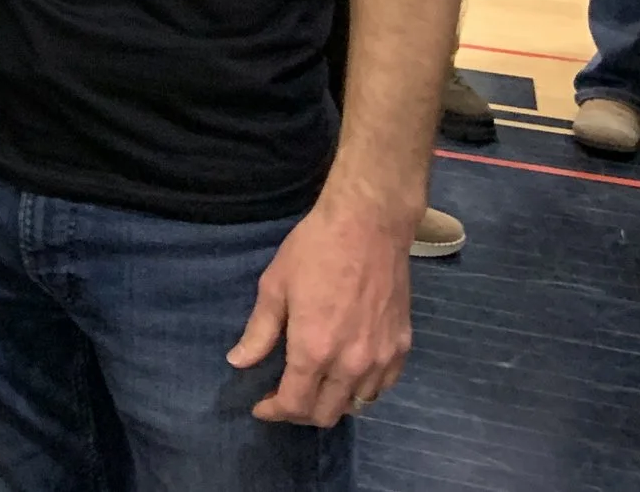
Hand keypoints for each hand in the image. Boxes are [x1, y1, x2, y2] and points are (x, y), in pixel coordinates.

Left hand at [228, 188, 412, 426]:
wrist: (369, 225)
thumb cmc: (314, 250)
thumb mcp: (275, 286)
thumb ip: (259, 331)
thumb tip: (238, 362)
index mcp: (314, 350)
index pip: (294, 404)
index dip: (274, 411)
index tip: (261, 406)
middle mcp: (351, 364)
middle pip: (326, 414)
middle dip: (299, 412)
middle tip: (283, 395)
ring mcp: (381, 358)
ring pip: (356, 404)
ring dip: (331, 402)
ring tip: (314, 385)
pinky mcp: (402, 346)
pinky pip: (381, 387)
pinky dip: (361, 390)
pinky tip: (347, 374)